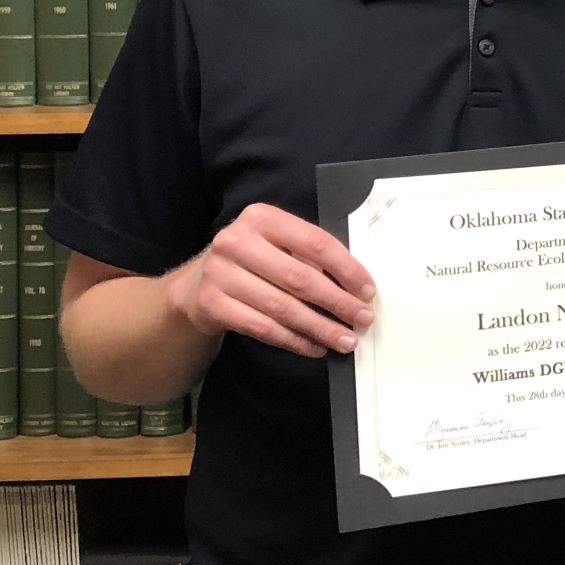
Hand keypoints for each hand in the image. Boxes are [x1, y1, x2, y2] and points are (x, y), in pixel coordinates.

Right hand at [165, 202, 375, 358]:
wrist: (196, 285)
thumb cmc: (252, 262)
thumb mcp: (276, 244)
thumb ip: (309, 255)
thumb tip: (358, 286)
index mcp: (261, 217)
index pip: (316, 242)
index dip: (347, 269)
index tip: (368, 291)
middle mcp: (237, 241)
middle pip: (301, 278)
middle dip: (338, 303)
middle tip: (363, 320)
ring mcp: (221, 273)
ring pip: (284, 308)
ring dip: (321, 327)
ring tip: (345, 340)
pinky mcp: (212, 305)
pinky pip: (264, 328)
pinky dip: (295, 341)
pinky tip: (315, 347)